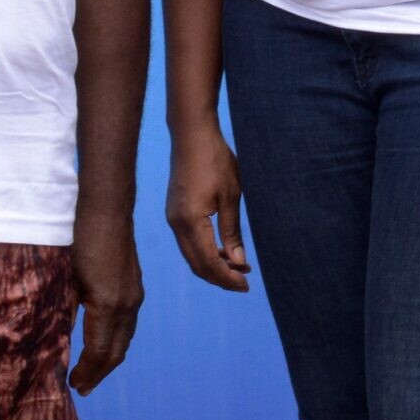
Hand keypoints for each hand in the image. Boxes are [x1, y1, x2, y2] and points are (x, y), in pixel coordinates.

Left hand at [68, 205, 142, 394]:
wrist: (106, 207)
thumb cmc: (78, 238)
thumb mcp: (65, 277)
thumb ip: (62, 308)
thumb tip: (54, 337)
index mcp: (109, 306)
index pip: (99, 352)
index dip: (87, 372)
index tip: (72, 386)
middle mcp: (128, 305)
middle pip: (117, 351)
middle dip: (99, 372)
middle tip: (82, 388)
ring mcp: (135, 295)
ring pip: (125, 338)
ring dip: (109, 358)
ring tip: (92, 371)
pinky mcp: (135, 286)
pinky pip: (128, 323)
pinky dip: (115, 339)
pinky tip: (102, 341)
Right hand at [163, 119, 249, 291]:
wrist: (191, 134)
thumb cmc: (215, 160)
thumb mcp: (231, 196)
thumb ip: (231, 231)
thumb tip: (237, 262)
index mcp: (191, 221)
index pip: (208, 262)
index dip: (226, 277)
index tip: (246, 285)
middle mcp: (176, 223)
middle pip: (196, 264)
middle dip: (220, 277)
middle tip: (244, 282)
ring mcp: (172, 217)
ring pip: (191, 255)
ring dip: (213, 265)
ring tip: (238, 267)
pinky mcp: (174, 211)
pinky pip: (188, 242)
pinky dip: (204, 251)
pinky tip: (222, 249)